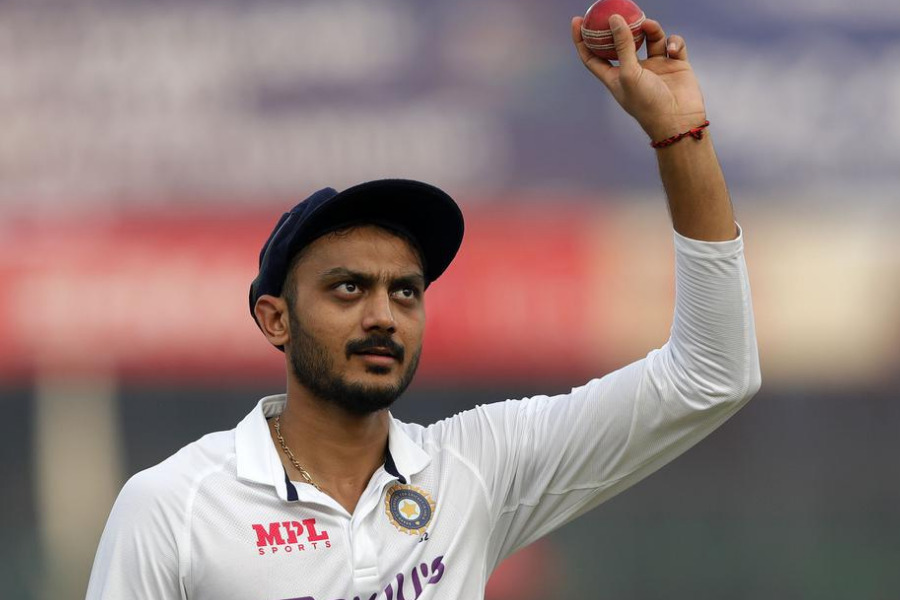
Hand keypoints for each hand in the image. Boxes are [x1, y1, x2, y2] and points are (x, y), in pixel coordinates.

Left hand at [571, 15, 706, 140]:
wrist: (679, 121)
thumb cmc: (648, 103)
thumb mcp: (629, 73)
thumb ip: (621, 45)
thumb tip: (614, 18)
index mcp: (615, 77)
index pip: (592, 56)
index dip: (582, 40)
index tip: (577, 20)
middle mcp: (634, 70)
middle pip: (623, 42)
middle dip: (621, 25)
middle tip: (618, 8)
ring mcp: (655, 66)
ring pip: (651, 37)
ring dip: (651, 28)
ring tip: (649, 25)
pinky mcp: (675, 64)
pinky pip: (673, 44)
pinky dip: (674, 42)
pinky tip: (673, 50)